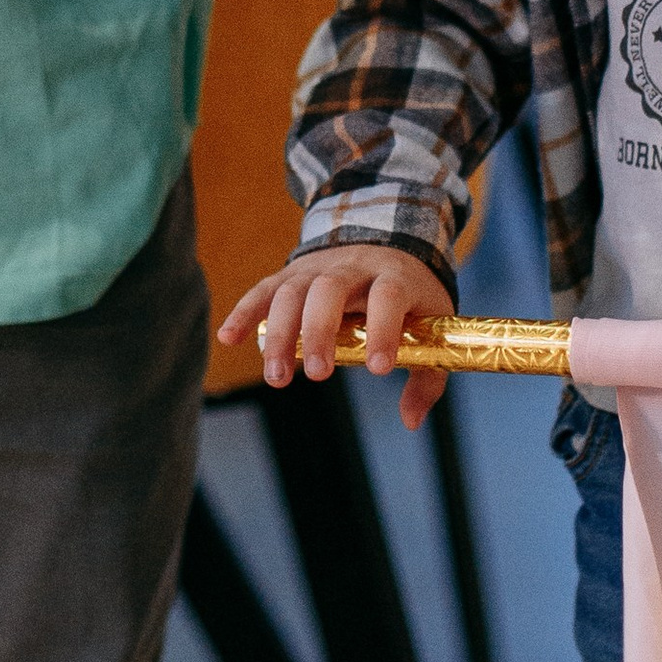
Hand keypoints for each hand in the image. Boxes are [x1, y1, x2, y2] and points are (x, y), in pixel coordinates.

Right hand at [218, 243, 458, 428]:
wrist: (388, 240)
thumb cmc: (411, 296)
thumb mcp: (432, 325)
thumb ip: (426, 376)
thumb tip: (410, 421)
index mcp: (394, 275)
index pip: (388, 295)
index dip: (383, 329)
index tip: (379, 369)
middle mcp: (353, 266)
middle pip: (330, 290)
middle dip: (320, 331)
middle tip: (319, 374)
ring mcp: (319, 267)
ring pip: (293, 291)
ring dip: (282, 333)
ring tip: (278, 376)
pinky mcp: (292, 273)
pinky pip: (264, 289)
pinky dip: (245, 312)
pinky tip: (230, 338)